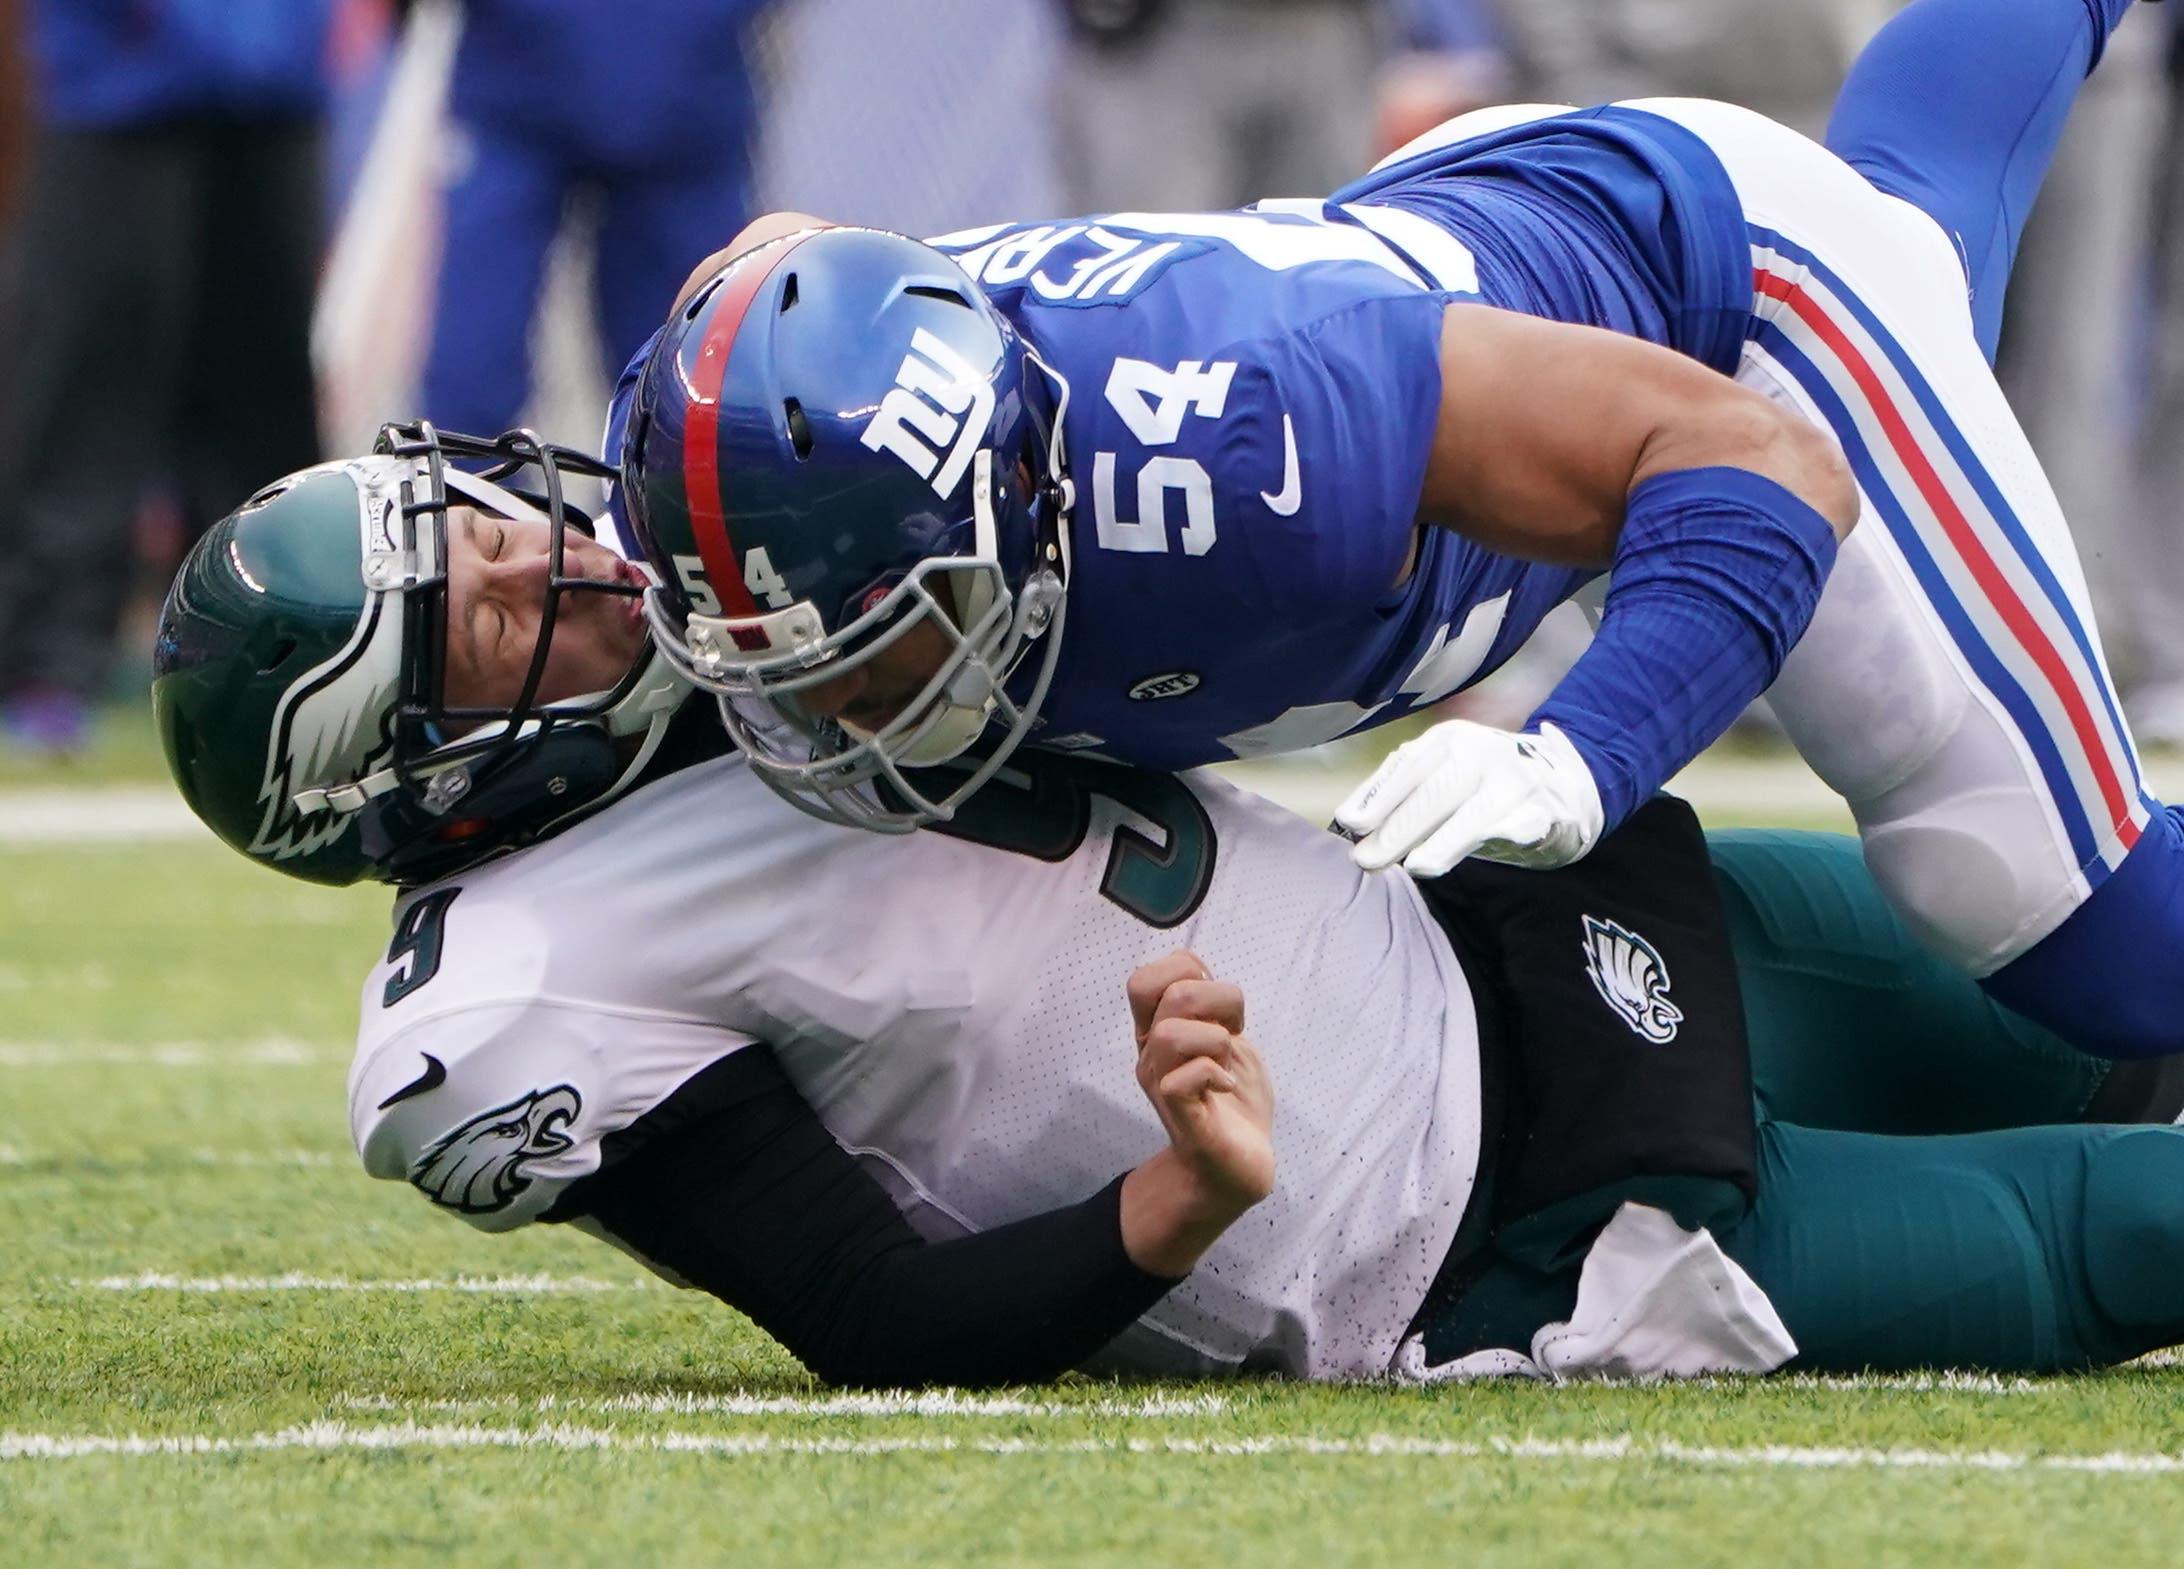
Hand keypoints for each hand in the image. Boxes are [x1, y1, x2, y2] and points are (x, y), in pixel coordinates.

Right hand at [1118, 951, 1274, 1276]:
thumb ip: (1212, 1008)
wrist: (1239, 1166)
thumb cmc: (1233, 1103)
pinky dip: (1216, 1074)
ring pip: (1171, 1033)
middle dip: (1216, 1001)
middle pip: (1166, 993)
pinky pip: (1185, 1077)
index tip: (1219, 1005)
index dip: (1188, 973)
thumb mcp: (1228, 1041)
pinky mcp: (1181, 1116)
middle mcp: (1151, 1055)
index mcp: (1159, 1032)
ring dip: (1216, 1041)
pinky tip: (1225, 1088)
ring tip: (1226, 1063)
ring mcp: (1162, 1085)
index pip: (1146, 978)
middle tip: (1231, 1034)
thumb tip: (1197, 971)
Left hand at [1335, 720, 1604, 877]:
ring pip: (1478, 812)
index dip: (1379, 798)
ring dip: (1445, 840)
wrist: (1558, 784)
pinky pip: (1524, 824)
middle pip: (1436, 791)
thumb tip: (1348, 819)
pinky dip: (1506, 834)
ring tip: (1416, 866)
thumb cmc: (1479, 786)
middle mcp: (1481, 753)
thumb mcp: (1437, 775)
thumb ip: (1395, 791)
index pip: (1408, 768)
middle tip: (1367, 860)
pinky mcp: (1545, 810)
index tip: (1351, 824)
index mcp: (1449, 740)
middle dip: (1399, 828)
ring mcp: (1515, 780)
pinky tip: (1489, 847)